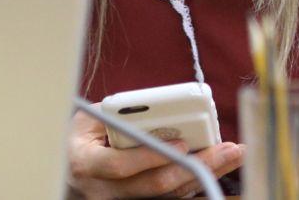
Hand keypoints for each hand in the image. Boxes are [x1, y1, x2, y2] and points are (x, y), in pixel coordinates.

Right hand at [66, 109, 244, 198]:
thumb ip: (118, 114)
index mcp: (86, 165)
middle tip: (225, 150)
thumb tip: (157, 107)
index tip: (181, 144)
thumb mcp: (88, 120)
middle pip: (153, 186)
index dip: (151, 157)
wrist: (68, 168)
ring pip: (166, 195)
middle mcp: (102, 191)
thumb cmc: (80, 139)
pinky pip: (168, 197)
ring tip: (230, 156)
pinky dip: (193, 183)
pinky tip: (215, 168)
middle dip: (195, 168)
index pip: (120, 166)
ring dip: (202, 176)